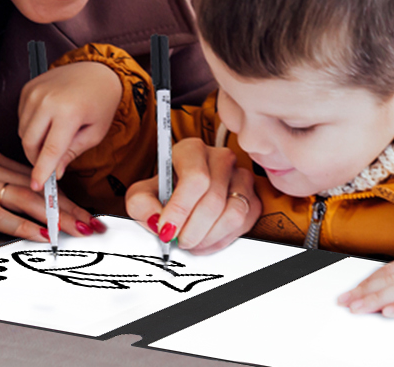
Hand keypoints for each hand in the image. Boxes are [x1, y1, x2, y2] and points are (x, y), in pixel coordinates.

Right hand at [0, 150, 102, 239]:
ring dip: (55, 217)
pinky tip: (40, 235)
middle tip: (94, 222)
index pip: (37, 178)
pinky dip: (21, 226)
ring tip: (79, 230)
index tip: (87, 211)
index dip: (65, 196)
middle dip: (70, 207)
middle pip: (37, 188)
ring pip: (23, 199)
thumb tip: (23, 211)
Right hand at [18, 61, 122, 189]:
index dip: (42, 171)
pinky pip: (22, 118)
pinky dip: (32, 127)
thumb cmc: (101, 102)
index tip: (37, 186)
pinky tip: (48, 123)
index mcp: (68, 112)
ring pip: (23, 132)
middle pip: (29, 143)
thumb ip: (72, 153)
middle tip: (50, 165)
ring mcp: (34, 92)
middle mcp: (47, 100)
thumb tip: (55, 172)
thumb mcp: (95, 132)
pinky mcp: (27, 89)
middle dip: (37, 159)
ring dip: (34, 143)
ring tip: (54, 139)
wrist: (96, 71)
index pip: (50, 150)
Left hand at [125, 138, 259, 254]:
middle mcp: (220, 158)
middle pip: (214, 199)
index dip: (181, 208)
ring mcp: (240, 177)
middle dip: (193, 229)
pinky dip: (221, 240)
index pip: (195, 178)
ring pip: (233, 213)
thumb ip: (141, 205)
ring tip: (191, 242)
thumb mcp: (142, 195)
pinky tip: (205, 240)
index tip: (167, 229)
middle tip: (179, 241)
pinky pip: (244, 224)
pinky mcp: (252, 198)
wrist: (182, 198)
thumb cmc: (164, 192)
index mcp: (192, 150)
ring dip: (208, 237)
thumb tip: (156, 220)